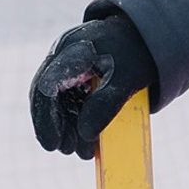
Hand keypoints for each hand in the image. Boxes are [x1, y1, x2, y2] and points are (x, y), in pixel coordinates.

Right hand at [29, 14, 157, 158]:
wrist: (144, 36)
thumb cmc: (136, 53)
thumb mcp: (127, 78)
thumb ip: (107, 103)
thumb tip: (85, 134)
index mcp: (71, 51)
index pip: (47, 88)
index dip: (46, 119)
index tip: (52, 145)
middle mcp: (61, 56)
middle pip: (45, 97)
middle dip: (54, 127)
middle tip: (67, 151)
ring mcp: (65, 64)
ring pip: (54, 101)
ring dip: (63, 127)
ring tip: (80, 151)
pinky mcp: (73, 74)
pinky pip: (66, 99)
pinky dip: (73, 119)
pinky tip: (84, 139)